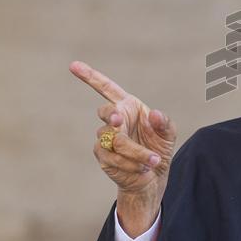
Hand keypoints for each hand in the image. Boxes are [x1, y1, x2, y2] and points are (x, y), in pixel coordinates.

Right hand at [69, 60, 176, 200]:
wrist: (153, 175)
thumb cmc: (158, 148)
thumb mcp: (168, 134)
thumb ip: (164, 122)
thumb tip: (154, 113)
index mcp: (127, 106)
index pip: (106, 88)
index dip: (90, 76)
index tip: (73, 65)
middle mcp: (114, 118)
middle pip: (106, 112)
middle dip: (112, 115)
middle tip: (118, 121)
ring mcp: (105, 137)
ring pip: (114, 140)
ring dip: (135, 151)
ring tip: (153, 160)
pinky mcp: (103, 156)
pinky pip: (113, 157)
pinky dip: (130, 163)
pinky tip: (143, 168)